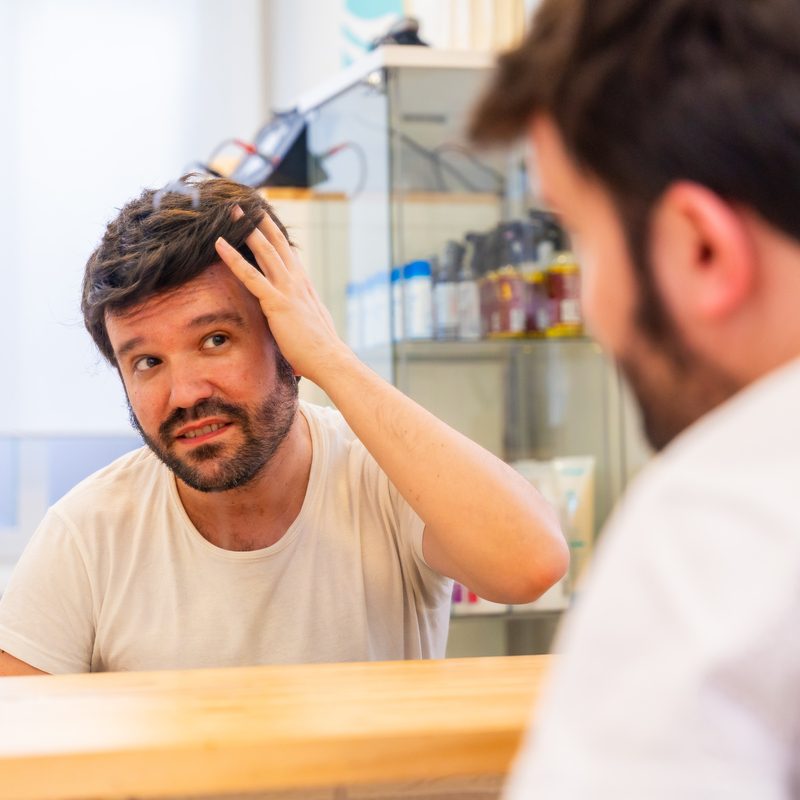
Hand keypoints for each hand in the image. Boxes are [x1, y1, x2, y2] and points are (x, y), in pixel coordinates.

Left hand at [215, 208, 349, 385]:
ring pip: (264, 251)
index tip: (266, 221)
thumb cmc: (318, 350)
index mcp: (304, 287)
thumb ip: (301, 318)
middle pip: (277, 244)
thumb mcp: (310, 327)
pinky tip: (219, 244)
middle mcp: (297, 282)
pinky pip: (250, 275)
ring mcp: (288, 289)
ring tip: (233, 210)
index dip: (276, 236)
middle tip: (248, 203)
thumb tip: (298, 324)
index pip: (287, 255)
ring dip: (247, 229)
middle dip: (262, 222)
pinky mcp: (277, 302)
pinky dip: (233, 258)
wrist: (328, 359)